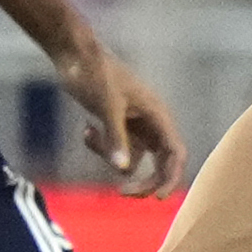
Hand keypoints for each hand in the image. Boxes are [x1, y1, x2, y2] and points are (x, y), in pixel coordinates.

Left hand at [54, 37, 186, 195]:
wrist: (75, 54)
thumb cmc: (95, 74)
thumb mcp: (106, 106)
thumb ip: (115, 138)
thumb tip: (123, 170)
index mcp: (158, 114)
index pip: (175, 153)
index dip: (171, 177)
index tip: (159, 198)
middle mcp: (152, 122)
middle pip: (160, 163)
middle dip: (143, 180)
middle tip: (122, 193)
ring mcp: (136, 125)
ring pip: (134, 158)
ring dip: (111, 158)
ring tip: (89, 136)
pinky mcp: (119, 125)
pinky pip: (116, 149)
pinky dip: (100, 147)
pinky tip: (86, 129)